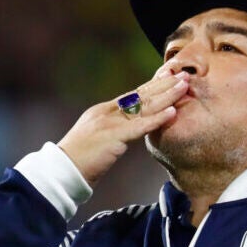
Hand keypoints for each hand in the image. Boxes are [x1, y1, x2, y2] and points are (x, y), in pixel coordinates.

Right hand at [57, 70, 188, 186]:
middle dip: (164, 85)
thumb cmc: (79, 160)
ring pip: (144, 106)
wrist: (62, 170)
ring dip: (167, 96)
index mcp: (102, 112)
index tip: (169, 77)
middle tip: (184, 75)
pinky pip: (140, 126)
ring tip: (184, 86)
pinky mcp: (112, 136)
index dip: (152, 86)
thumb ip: (113, 130)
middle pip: (140, 95)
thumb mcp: (96, 138)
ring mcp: (108, 123)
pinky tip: (173, 112)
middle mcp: (106, 112)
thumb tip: (129, 129)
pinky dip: (158, 119)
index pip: (132, 95)